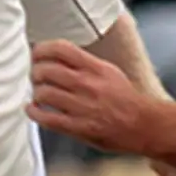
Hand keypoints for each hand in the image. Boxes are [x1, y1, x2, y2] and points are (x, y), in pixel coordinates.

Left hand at [27, 40, 157, 155]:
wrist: (143, 125)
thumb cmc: (126, 99)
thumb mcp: (110, 72)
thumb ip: (85, 64)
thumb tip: (58, 58)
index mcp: (96, 68)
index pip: (62, 48)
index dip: (42, 49)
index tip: (36, 53)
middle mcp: (88, 84)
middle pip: (47, 70)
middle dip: (35, 71)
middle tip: (35, 75)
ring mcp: (82, 106)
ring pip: (43, 93)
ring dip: (36, 92)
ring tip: (37, 93)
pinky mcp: (78, 127)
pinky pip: (46, 118)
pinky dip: (34, 112)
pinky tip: (33, 109)